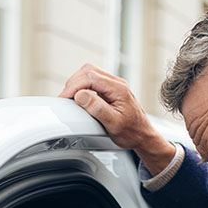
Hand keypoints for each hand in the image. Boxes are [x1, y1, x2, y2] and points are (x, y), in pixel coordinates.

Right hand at [60, 64, 177, 173]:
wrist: (143, 136)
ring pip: (89, 73)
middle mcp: (116, 83)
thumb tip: (80, 95)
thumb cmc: (131, 132)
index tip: (65, 98)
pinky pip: (92, 81)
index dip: (74, 86)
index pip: (90, 77)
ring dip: (76, 83)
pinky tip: (78, 97)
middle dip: (73, 83)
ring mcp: (113, 85)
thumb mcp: (113, 124)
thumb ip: (97, 108)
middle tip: (64, 98)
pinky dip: (81, 87)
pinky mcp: (109, 90)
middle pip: (88, 70)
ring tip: (69, 98)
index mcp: (119, 89)